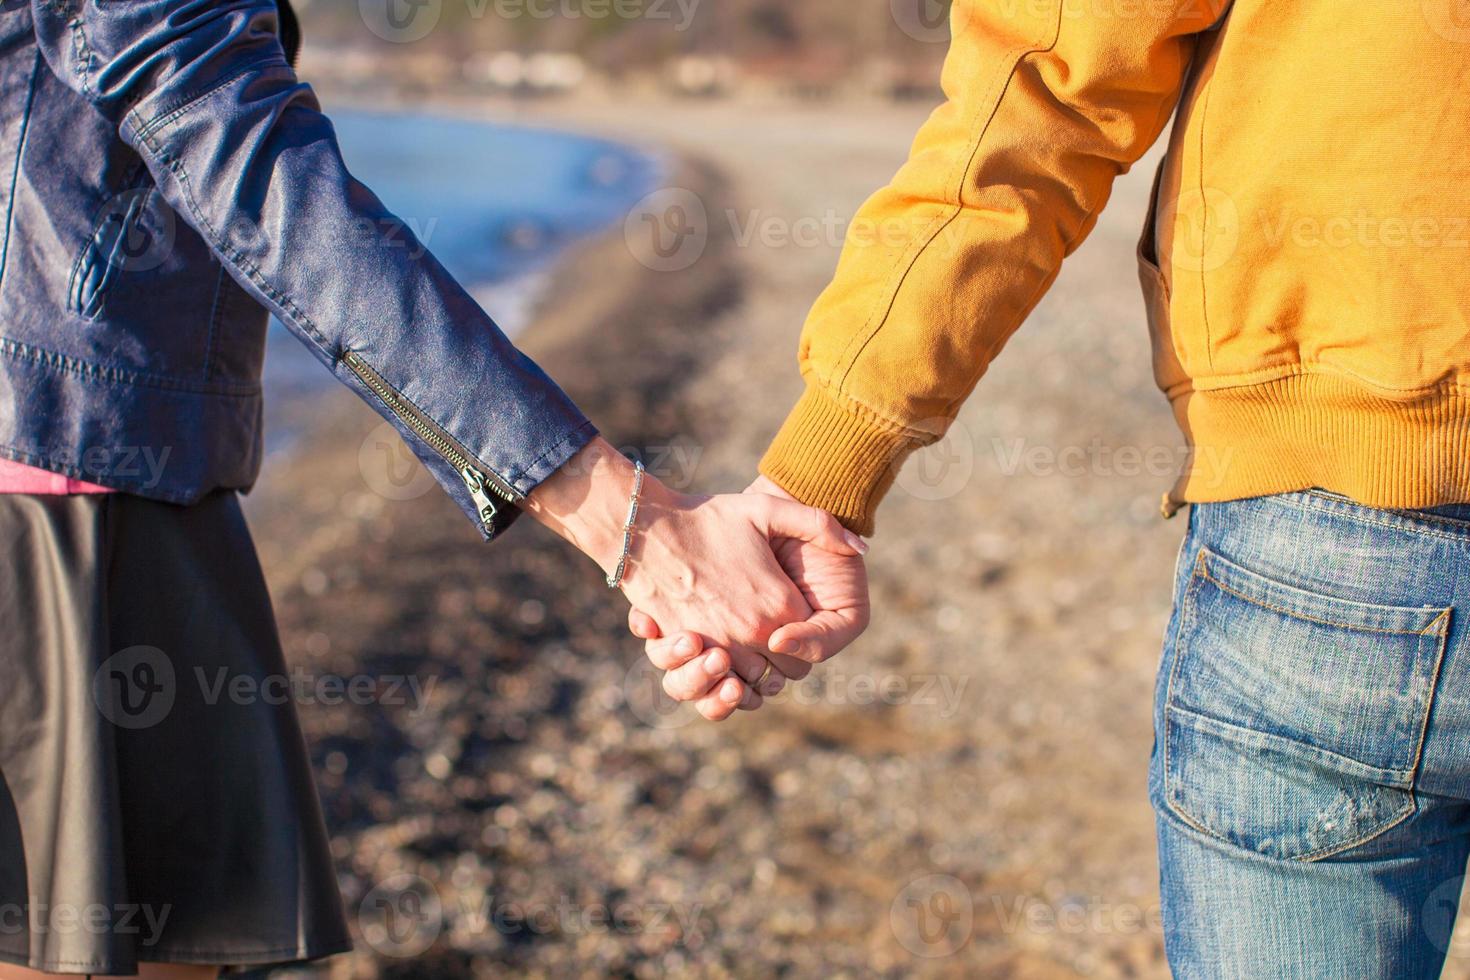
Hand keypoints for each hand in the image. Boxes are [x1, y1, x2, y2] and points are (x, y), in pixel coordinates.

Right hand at [629, 475, 870, 715]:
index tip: (793, 624)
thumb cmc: (709, 516)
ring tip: (749, 653)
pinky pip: (713, 684)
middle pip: (783, 674)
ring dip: (752, 676)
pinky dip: (720, 682)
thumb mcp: (768, 509)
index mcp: (778, 604)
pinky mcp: (687, 651)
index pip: (807, 649)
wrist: (648, 524)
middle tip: (775, 640)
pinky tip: (721, 662)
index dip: (804, 640)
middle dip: (781, 663)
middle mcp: (751, 633)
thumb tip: (861, 548)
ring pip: (749, 685)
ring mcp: (717, 645)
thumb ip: (821, 523)